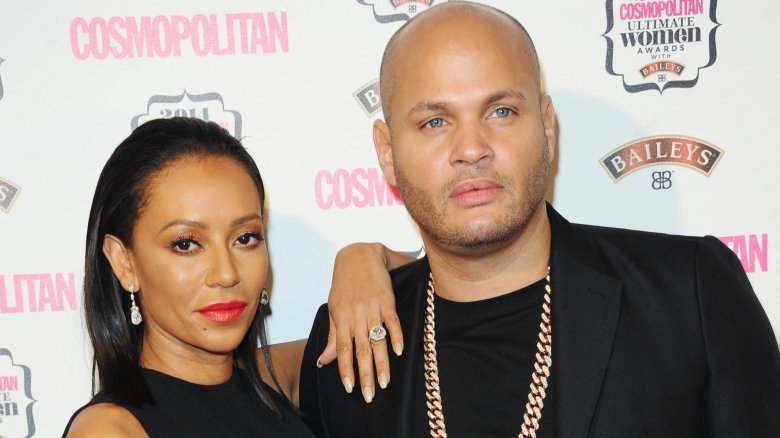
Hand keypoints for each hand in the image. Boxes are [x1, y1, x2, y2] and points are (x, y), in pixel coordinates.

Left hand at [317, 243, 412, 402]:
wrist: (359, 254)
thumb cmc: (345, 282)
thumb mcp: (335, 307)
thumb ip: (333, 335)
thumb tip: (324, 360)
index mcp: (341, 317)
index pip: (342, 349)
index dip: (346, 369)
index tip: (350, 388)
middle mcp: (356, 314)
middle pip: (361, 349)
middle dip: (365, 374)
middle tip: (368, 395)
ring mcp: (372, 307)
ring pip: (377, 340)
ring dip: (381, 363)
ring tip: (384, 382)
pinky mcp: (387, 300)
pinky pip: (392, 321)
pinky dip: (396, 336)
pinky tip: (399, 352)